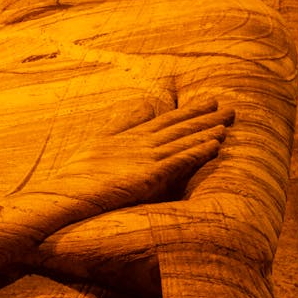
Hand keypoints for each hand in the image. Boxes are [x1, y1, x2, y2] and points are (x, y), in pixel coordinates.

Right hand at [56, 100, 233, 211]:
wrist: (66, 193)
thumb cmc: (78, 176)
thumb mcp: (99, 143)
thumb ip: (122, 125)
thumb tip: (142, 107)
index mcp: (130, 137)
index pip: (166, 121)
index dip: (189, 112)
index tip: (208, 103)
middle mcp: (141, 143)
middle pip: (180, 127)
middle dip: (205, 117)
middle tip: (230, 108)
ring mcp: (146, 158)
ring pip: (184, 141)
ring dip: (207, 131)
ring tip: (228, 122)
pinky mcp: (149, 175)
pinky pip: (180, 160)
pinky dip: (199, 151)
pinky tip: (216, 144)